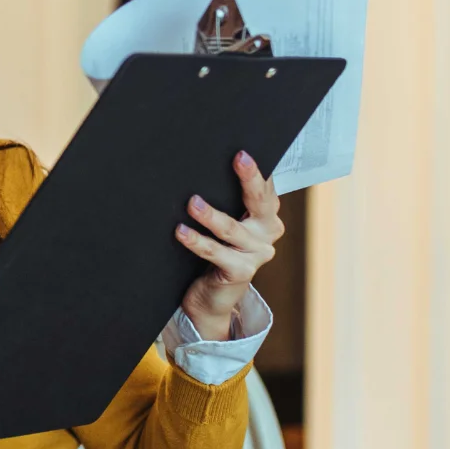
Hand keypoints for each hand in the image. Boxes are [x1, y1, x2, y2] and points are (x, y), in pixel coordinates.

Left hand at [174, 151, 282, 338]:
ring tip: (192, 203)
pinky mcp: (241, 272)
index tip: (243, 152)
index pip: (264, 187)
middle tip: (239, 159)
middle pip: (259, 201)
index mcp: (267, 216)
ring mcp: (257, 254)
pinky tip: (182, 232)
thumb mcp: (226, 223)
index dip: (255, 170)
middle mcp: (268, 233)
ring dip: (211, 214)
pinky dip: (197, 241)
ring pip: (232, 228)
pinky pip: (216, 252)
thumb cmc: (217, 250)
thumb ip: (227, 200)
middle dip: (249, 178)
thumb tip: (204, 164)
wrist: (213, 296)